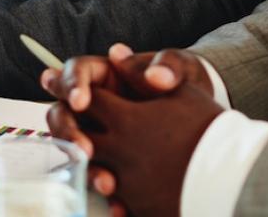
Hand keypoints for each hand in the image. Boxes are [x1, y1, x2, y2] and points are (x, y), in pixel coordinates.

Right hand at [42, 45, 214, 207]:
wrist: (204, 121)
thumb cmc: (184, 85)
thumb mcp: (181, 69)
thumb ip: (169, 65)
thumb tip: (155, 76)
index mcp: (105, 75)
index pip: (76, 72)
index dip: (71, 84)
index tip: (80, 102)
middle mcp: (94, 104)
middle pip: (62, 112)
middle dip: (67, 131)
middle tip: (84, 148)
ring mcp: (97, 133)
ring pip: (74, 148)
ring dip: (84, 166)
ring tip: (105, 182)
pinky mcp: (108, 160)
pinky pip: (98, 175)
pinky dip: (107, 191)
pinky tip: (120, 204)